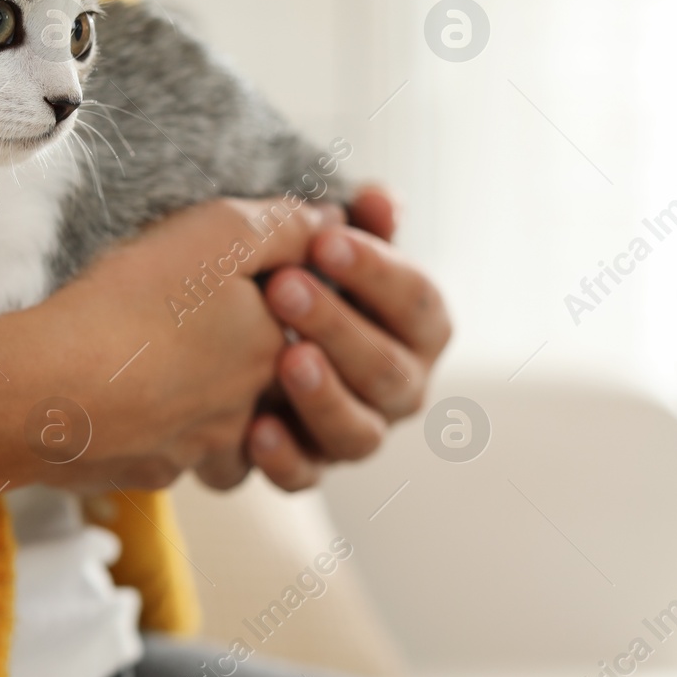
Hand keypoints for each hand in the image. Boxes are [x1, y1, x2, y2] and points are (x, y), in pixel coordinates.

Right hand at [22, 196, 339, 492]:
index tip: (235, 279)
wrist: (46, 393)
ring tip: (172, 371)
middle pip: (268, 383)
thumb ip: (284, 227)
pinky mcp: (149, 474)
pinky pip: (168, 456)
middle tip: (197, 321)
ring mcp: (200, 451)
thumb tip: (333, 223)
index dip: (276, 297)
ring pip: (227, 437)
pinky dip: (155, 433)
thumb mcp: (217, 233)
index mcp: (274, 351)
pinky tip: (125, 402)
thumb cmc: (132, 306)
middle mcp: (249, 410)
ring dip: (210, 411)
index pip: (304, 326)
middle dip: (249, 357)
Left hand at [246, 184, 450, 490]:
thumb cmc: (313, 280)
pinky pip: (305, 477)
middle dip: (337, 326)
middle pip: (387, 369)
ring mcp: (358, 433)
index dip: (376, 270)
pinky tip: (255, 428)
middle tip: (284, 286)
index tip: (325, 239)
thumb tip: (379, 198)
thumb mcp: (340, 248)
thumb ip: (364, 225)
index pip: (418, 302)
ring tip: (284, 358)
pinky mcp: (311, 467)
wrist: (254, 334)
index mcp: (422, 329)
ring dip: (322, 396)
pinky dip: (284, 458)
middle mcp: (402, 389)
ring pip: (357, 433)